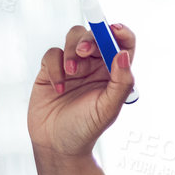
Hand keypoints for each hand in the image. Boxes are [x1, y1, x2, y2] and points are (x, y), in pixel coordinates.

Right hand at [29, 23, 134, 158]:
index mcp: (114, 73)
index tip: (113, 29)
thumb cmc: (87, 128)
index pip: (123, 44)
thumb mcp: (108, 108)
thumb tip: (124, 54)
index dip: (120, 32)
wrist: (57, 144)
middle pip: (95, 36)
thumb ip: (120, 82)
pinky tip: (59, 88)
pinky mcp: (51, 70)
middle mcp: (95, 66)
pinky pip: (52, 54)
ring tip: (71, 74)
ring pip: (73, 38)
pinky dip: (55, 68)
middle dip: (90, 40)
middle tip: (84, 53)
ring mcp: (73, 66)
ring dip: (72, 52)